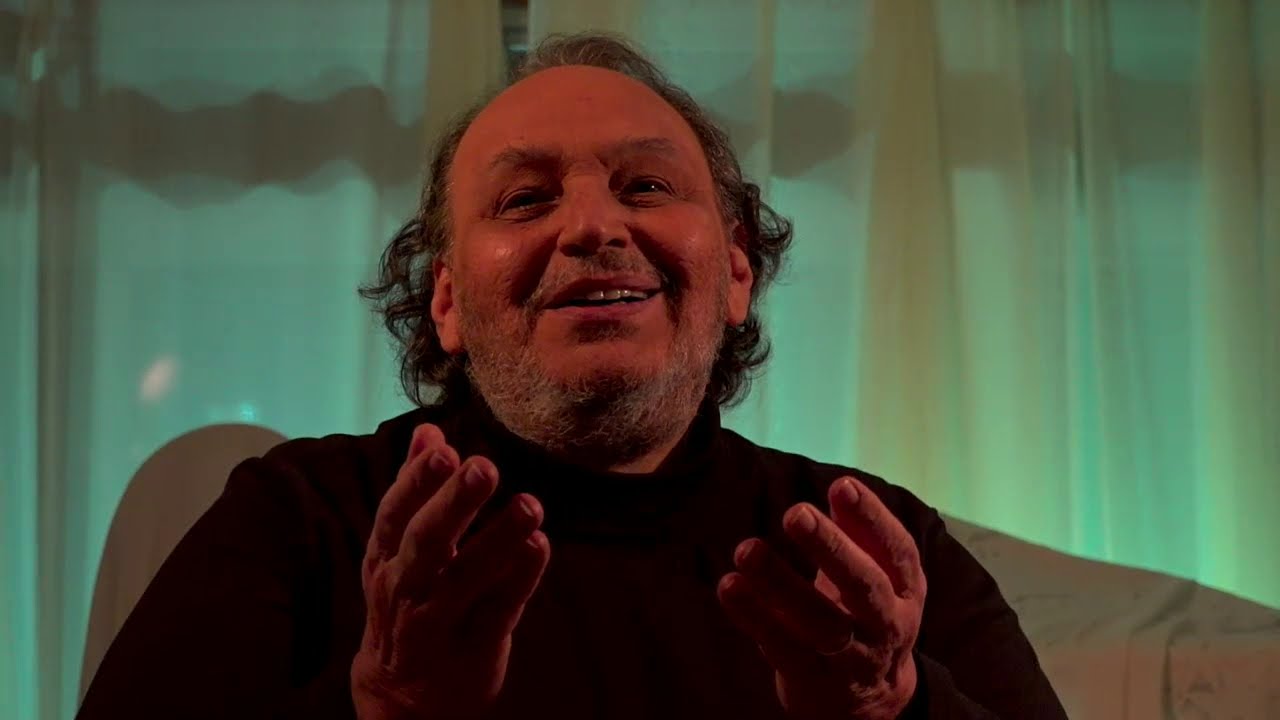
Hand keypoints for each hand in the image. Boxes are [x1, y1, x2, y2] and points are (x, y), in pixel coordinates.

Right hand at [351, 424, 550, 719]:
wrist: (401, 696)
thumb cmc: (407, 600)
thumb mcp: (398, 548)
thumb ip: (416, 489)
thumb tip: (429, 431)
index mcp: (385, 558)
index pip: (395, 515)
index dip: (416, 482)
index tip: (443, 448)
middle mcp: (405, 590)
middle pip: (425, 545)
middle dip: (453, 505)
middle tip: (484, 467)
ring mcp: (436, 625)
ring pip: (464, 581)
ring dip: (496, 541)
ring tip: (530, 505)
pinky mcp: (472, 651)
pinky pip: (498, 613)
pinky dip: (518, 579)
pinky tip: (539, 546)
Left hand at [717, 476, 925, 719]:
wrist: (869, 700)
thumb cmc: (864, 614)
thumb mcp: (876, 574)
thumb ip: (859, 533)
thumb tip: (842, 488)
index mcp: (906, 589)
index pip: (897, 551)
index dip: (873, 518)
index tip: (841, 487)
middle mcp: (887, 625)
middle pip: (864, 587)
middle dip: (830, 548)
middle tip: (795, 513)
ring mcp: (852, 658)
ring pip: (820, 623)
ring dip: (781, 585)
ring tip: (746, 550)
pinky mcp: (814, 681)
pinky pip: (783, 649)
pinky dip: (756, 618)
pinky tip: (730, 587)